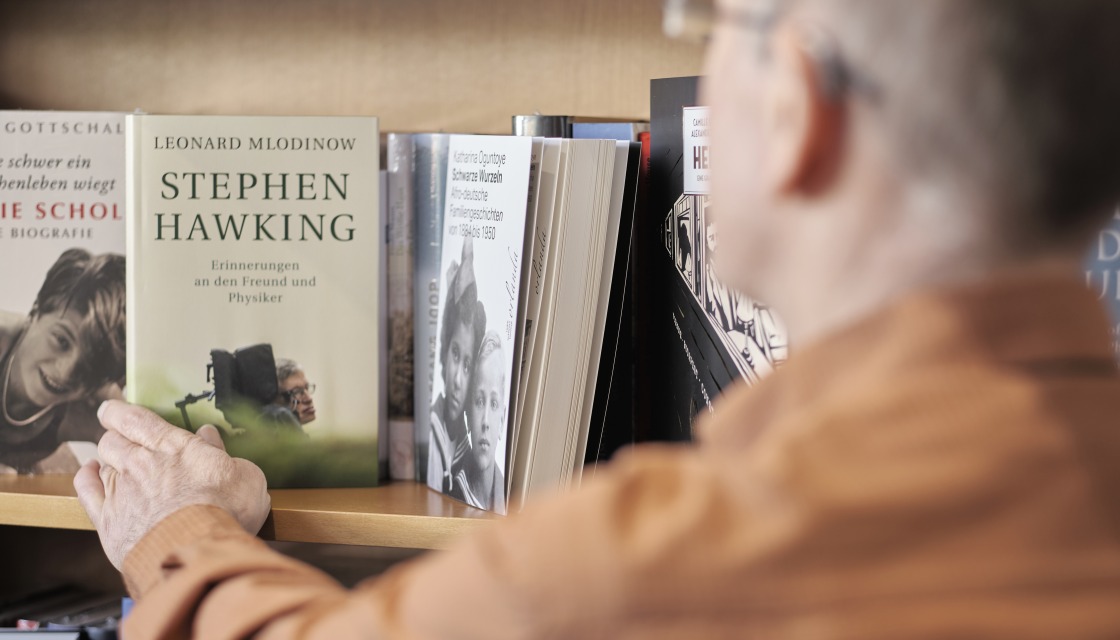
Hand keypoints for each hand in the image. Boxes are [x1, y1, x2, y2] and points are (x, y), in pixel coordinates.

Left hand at [73, 400, 270, 569]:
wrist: (196, 554)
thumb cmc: (226, 512)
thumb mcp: (244, 475)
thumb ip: (222, 453)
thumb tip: (209, 435)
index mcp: (172, 446)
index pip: (134, 418)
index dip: (119, 411)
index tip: (114, 409)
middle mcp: (139, 463)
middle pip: (112, 439)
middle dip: (116, 437)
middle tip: (124, 440)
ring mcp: (120, 491)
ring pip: (102, 463)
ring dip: (109, 460)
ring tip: (117, 462)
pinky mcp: (108, 521)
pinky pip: (86, 491)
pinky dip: (87, 478)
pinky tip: (91, 474)